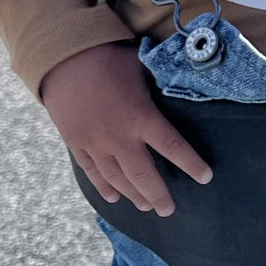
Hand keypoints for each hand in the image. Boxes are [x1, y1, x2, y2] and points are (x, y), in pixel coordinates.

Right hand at [40, 41, 211, 215]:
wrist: (61, 57)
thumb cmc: (106, 55)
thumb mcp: (141, 65)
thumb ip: (158, 82)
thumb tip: (181, 83)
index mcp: (140, 116)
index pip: (172, 147)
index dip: (191, 164)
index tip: (205, 177)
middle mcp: (119, 137)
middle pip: (144, 175)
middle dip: (158, 195)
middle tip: (168, 210)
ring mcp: (95, 143)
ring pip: (118, 179)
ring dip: (134, 195)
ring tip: (146, 206)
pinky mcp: (76, 143)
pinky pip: (92, 172)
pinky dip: (103, 187)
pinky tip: (113, 198)